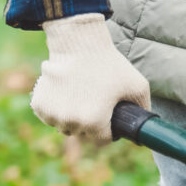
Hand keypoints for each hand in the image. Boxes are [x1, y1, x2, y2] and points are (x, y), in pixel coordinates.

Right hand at [30, 13, 150, 141]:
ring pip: (65, 126)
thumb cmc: (109, 65)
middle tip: (95, 101)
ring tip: (81, 95)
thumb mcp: (137, 85)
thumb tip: (145, 127)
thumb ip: (143, 108)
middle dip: (90, 123)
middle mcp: (70, 122)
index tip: (110, 116)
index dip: (110, 130)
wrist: (80, 44)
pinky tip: (66, 93)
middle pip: (83, 133)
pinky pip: (49, 116)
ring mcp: (52, 114)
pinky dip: (56, 109)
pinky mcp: (39, 105)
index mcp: (94, 122)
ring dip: (72, 117)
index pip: (103, 140)